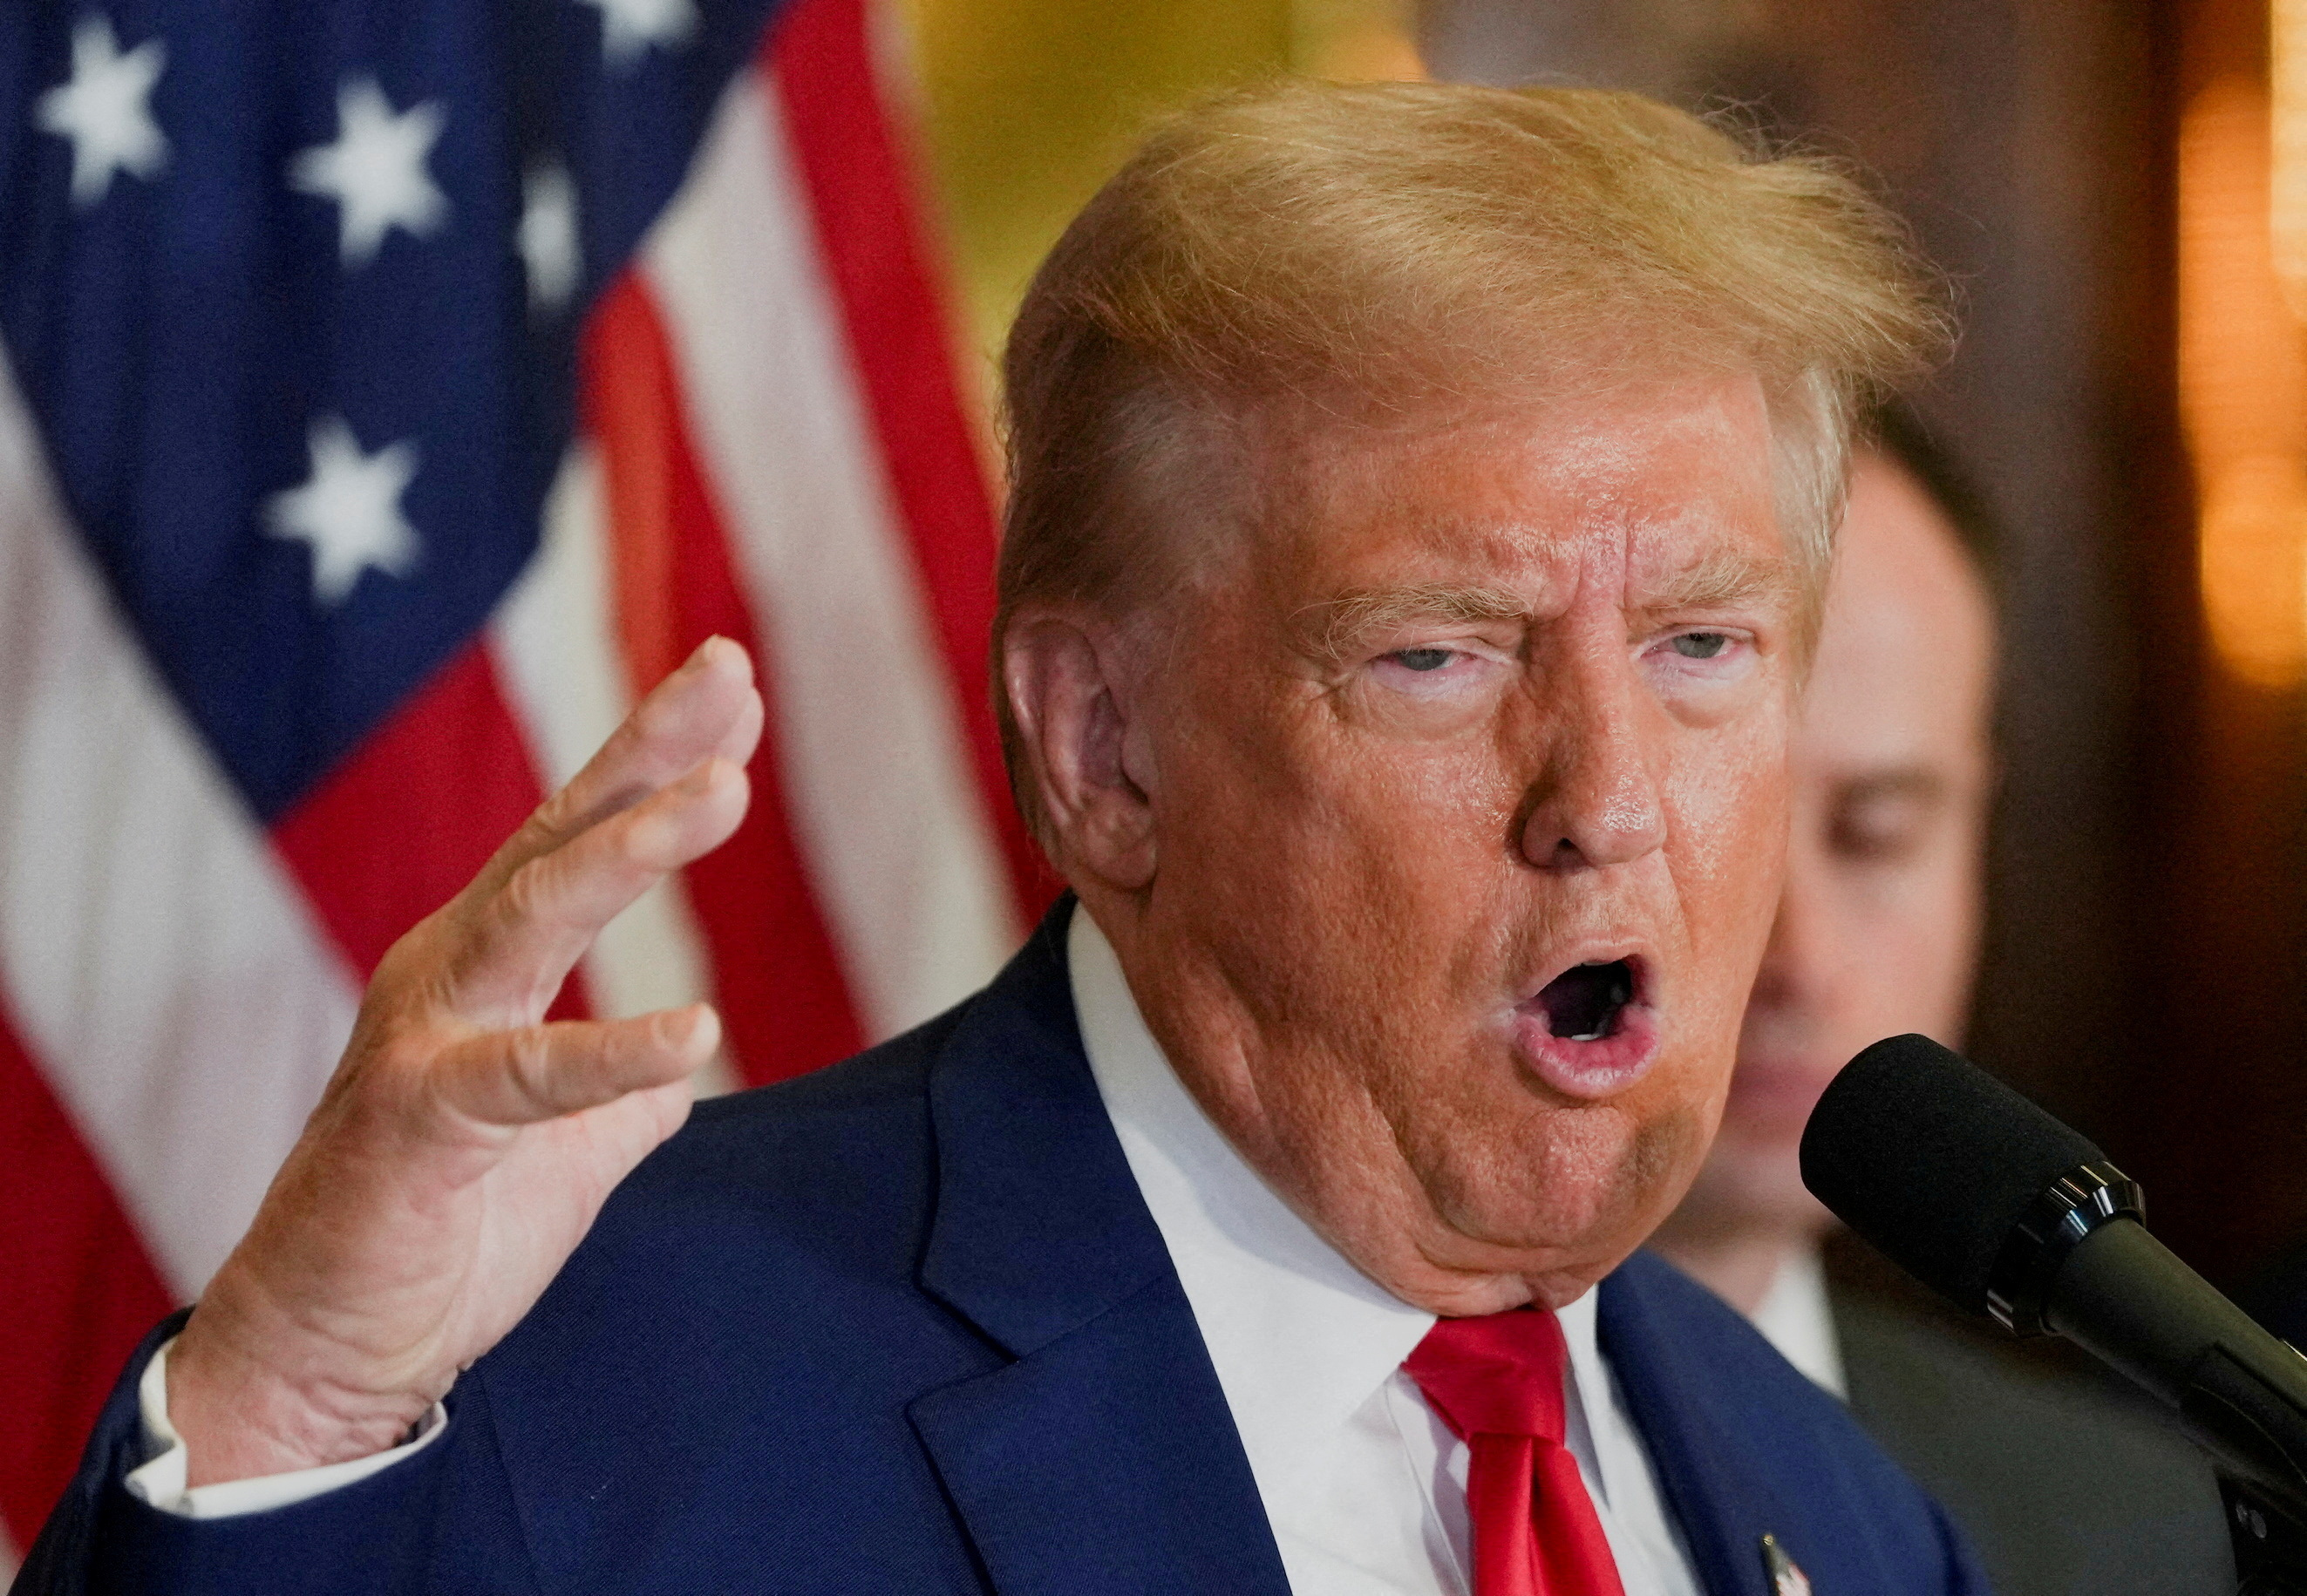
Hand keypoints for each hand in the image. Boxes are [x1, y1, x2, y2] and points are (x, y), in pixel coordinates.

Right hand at [166, 636, 763, 1484]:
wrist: (329, 1347)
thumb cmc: (440, 1230)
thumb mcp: (561, 1148)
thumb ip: (615, 1098)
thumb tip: (678, 1078)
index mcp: (483, 966)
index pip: (577, 839)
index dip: (655, 761)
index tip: (736, 687)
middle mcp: (449, 973)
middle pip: (557, 838)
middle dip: (647, 753)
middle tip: (730, 672)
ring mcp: (425, 1038)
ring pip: (534, 916)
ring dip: (632, 847)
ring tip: (726, 789)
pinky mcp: (421, 1123)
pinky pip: (528, 1076)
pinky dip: (614, 1052)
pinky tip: (696, 1030)